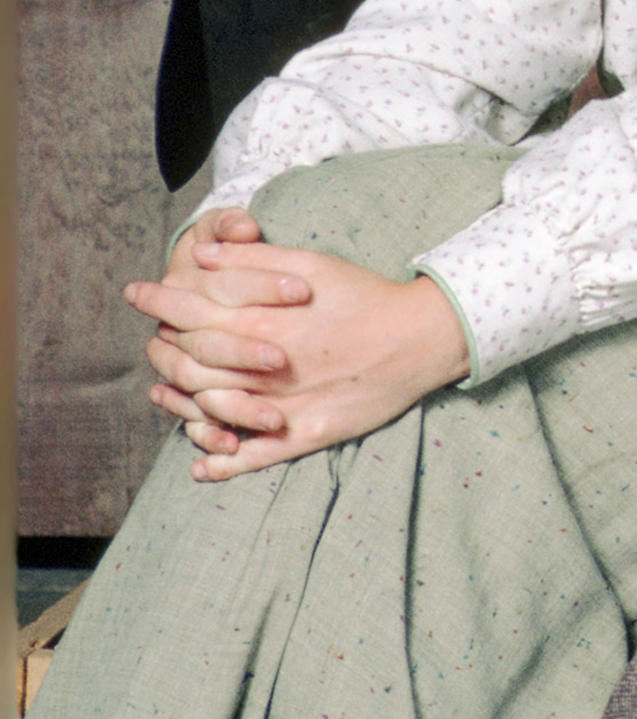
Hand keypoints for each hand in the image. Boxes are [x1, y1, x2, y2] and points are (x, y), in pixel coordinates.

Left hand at [129, 243, 470, 478]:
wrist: (418, 337)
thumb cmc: (364, 295)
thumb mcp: (311, 263)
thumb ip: (252, 260)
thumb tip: (202, 254)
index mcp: (260, 322)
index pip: (189, 313)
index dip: (158, 301)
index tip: (137, 292)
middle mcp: (260, 369)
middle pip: (189, 363)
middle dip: (161, 349)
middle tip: (149, 340)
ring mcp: (279, 406)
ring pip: (209, 411)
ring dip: (179, 404)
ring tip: (161, 394)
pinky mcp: (303, 434)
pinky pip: (251, 457)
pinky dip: (221, 464)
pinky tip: (201, 464)